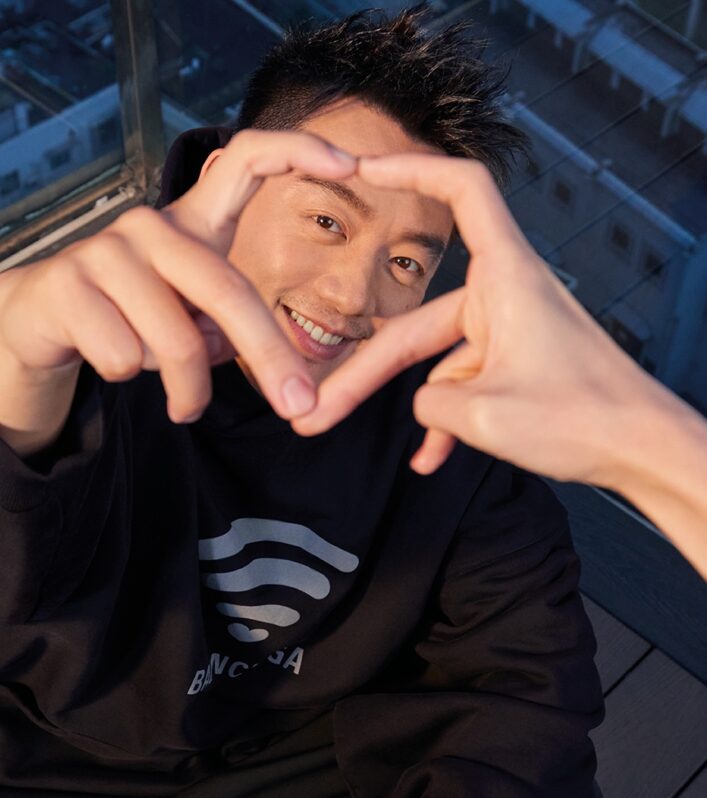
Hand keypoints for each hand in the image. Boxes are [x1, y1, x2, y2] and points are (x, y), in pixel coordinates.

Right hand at [0, 130, 355, 421]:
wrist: (37, 320)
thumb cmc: (132, 317)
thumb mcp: (191, 319)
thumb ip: (230, 329)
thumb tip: (277, 375)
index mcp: (190, 223)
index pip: (246, 160)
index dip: (297, 150)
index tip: (349, 161)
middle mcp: (151, 225)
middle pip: (227, 292)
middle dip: (270, 358)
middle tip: (299, 408)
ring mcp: (105, 250)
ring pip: (176, 344)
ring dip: (187, 389)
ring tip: (182, 399)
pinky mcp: (67, 284)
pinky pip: (126, 358)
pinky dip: (134, 381)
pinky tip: (115, 362)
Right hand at [292, 154, 656, 487]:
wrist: (643, 452)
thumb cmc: (586, 420)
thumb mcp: (485, 416)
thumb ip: (431, 405)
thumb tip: (421, 404)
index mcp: (506, 279)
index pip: (464, 192)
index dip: (414, 171)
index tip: (366, 171)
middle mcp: (507, 297)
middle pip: (418, 322)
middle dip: (366, 374)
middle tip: (320, 409)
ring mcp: (511, 333)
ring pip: (439, 364)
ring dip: (411, 409)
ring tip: (378, 447)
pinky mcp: (518, 365)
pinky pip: (466, 385)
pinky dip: (447, 421)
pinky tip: (429, 460)